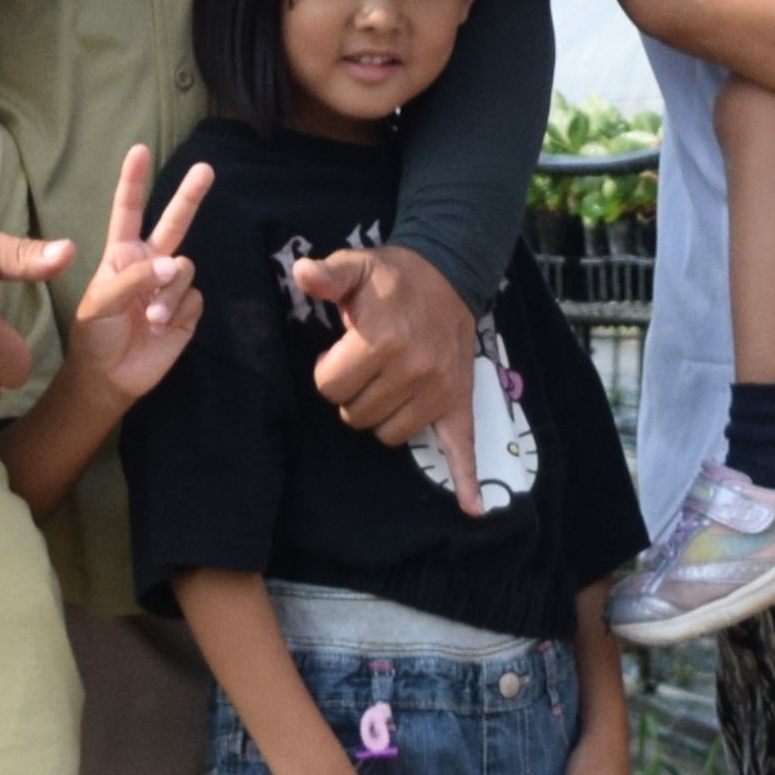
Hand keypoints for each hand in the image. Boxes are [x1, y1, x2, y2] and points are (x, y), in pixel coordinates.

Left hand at [61, 145, 216, 402]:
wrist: (110, 377)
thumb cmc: (95, 335)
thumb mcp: (101, 304)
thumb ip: (133, 280)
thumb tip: (174, 264)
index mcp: (121, 254)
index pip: (128, 211)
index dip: (134, 181)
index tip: (139, 151)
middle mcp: (149, 262)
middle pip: (174, 222)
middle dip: (189, 196)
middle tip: (205, 169)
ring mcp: (170, 285)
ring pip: (184, 268)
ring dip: (169, 293)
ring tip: (152, 320)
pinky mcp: (187, 309)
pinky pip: (193, 297)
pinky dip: (178, 312)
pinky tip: (163, 329)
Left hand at [297, 246, 487, 515]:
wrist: (450, 274)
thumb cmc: (393, 277)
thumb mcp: (356, 266)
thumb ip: (328, 275)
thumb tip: (303, 272)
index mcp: (381, 342)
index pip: (329, 387)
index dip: (327, 371)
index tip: (337, 353)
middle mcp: (412, 371)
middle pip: (356, 415)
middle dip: (352, 394)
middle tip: (364, 366)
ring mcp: (438, 392)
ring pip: (389, 435)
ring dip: (381, 416)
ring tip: (387, 384)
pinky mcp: (457, 403)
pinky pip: (462, 448)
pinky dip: (466, 480)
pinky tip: (471, 508)